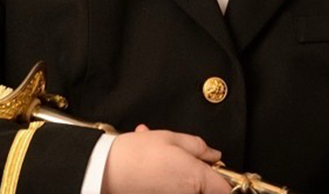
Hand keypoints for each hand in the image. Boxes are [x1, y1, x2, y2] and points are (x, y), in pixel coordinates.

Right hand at [103, 125, 232, 193]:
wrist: (103, 171)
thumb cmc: (134, 155)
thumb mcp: (170, 139)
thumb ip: (199, 147)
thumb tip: (214, 155)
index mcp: (195, 179)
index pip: (226, 190)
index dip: (225, 180)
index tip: (218, 172)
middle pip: (207, 191)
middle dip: (199, 175)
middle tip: (188, 161)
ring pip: (187, 189)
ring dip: (181, 176)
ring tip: (164, 160)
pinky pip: (173, 190)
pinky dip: (168, 181)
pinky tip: (155, 170)